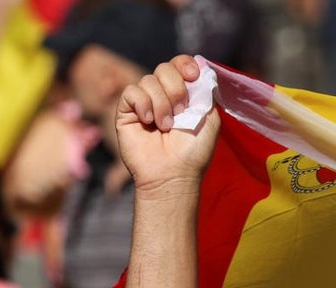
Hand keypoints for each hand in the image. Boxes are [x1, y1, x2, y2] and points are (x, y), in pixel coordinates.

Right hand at [116, 55, 220, 191]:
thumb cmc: (193, 152)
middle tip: (181, 112)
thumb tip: (202, 67)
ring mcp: (144, 102)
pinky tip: (148, 123)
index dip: (185, 64)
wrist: (173, 174)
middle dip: (176, 88)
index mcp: (184, 94)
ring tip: (166, 127)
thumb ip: (205, 92)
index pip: (180, 65)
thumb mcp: (209, 119)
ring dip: (162, 104)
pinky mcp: (126, 111)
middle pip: (165, 68)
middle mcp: (163, 95)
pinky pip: (132, 92)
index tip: (193, 76)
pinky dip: (143, 105)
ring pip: (148, 80)